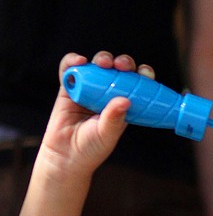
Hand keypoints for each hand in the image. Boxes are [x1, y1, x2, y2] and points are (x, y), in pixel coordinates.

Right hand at [43, 50, 152, 176]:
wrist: (65, 156)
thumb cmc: (91, 148)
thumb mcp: (107, 134)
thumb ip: (114, 118)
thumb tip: (125, 100)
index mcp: (123, 103)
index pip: (137, 84)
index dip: (142, 75)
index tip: (145, 73)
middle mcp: (107, 93)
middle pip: (118, 70)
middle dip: (123, 63)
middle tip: (122, 66)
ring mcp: (88, 88)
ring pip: (97, 66)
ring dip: (102, 59)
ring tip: (103, 64)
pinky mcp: (68, 87)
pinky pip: (70, 69)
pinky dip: (73, 61)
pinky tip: (79, 61)